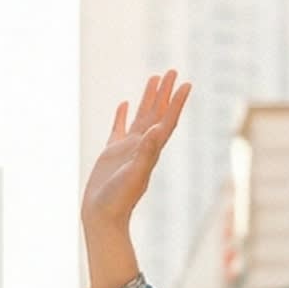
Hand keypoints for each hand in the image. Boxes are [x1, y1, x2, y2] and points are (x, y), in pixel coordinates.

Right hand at [79, 69, 192, 287]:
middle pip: (156, 113)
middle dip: (164, 93)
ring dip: (148, 99)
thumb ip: (146, 152)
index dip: (176, 102)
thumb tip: (157, 130)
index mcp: (150, 150)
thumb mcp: (134, 174)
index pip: (166, 121)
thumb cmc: (119, 200)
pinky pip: (118, 128)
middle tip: (172, 70)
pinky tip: (124, 104)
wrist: (102, 216)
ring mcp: (126, 149)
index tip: (185, 83)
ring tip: (154, 78)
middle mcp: (142, 146)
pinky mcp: (111, 153)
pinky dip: (123, 115)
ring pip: (140, 117)